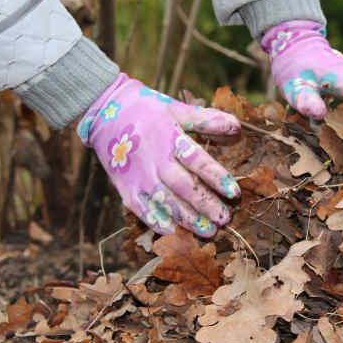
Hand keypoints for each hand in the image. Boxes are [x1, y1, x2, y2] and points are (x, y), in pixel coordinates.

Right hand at [77, 73, 240, 236]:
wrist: (105, 113)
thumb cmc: (148, 110)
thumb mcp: (177, 109)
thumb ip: (207, 119)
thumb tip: (238, 127)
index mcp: (170, 139)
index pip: (198, 161)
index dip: (217, 178)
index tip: (234, 192)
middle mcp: (155, 160)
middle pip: (184, 187)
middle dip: (206, 205)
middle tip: (225, 219)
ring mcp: (139, 177)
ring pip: (166, 203)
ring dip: (188, 219)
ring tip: (208, 231)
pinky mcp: (126, 188)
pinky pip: (143, 211)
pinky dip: (158, 223)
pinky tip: (175, 232)